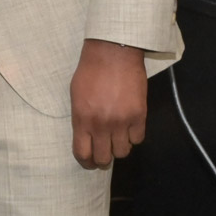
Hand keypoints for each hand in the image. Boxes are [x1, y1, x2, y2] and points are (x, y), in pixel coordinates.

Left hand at [70, 39, 146, 168]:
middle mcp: (101, 124)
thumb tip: (86, 137)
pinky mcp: (139, 116)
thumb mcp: (75, 95)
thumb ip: (80, 118)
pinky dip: (134, 136)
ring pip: (123, 152)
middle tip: (105, 153)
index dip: (86, 162)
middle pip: (104, 158)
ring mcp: (121, 122)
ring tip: (117, 138)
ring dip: (119, 147)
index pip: (82, 153)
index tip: (89, 162)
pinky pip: (138, 139)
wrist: (113, 53)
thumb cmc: (90, 71)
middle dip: (103, 159)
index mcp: (82, 119)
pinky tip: (129, 128)